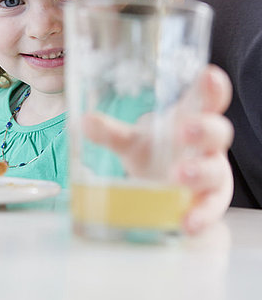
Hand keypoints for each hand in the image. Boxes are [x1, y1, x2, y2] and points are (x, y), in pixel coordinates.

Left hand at [83, 64, 233, 234]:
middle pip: (217, 132)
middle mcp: (208, 145)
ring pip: (216, 171)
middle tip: (183, 130)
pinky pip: (211, 208)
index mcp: (193, 118)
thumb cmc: (156, 151)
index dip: (213, 87)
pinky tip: (186, 224)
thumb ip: (111, 132)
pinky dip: (201, 215)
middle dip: (203, 130)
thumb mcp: (132, 140)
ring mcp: (212, 173)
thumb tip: (83, 122)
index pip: (208, 97)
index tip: (209, 75)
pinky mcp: (209, 202)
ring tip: (177, 176)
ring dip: (199, 172)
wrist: (166, 183)